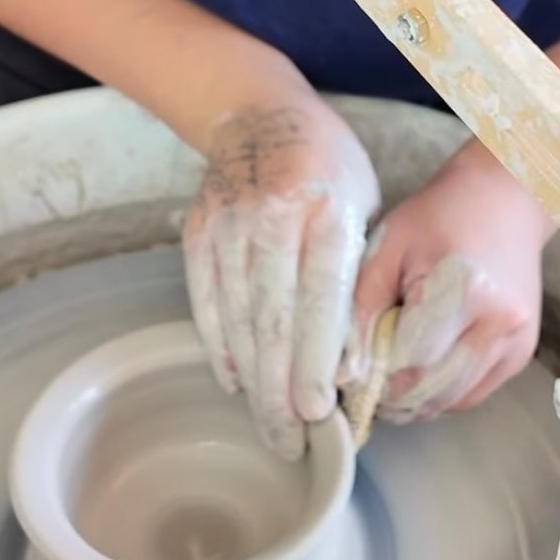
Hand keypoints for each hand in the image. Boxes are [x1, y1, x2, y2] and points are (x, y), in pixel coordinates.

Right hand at [184, 91, 379, 458]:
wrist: (260, 116)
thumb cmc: (329, 169)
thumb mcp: (361, 207)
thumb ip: (356, 276)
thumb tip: (353, 364)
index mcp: (326, 209)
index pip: (319, 298)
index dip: (315, 359)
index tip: (319, 410)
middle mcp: (272, 218)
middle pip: (272, 321)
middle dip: (280, 390)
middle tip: (293, 442)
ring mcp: (227, 227)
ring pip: (237, 321)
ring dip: (254, 382)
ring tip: (272, 427)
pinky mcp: (198, 235)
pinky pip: (207, 305)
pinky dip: (222, 349)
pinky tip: (238, 382)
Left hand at [346, 142, 550, 419]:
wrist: (504, 199)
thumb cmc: (437, 217)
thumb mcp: (388, 248)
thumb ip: (362, 308)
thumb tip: (346, 373)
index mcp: (461, 290)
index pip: (406, 364)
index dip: (372, 380)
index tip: (348, 376)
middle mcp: (497, 323)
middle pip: (432, 393)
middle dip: (391, 398)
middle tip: (364, 385)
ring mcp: (515, 341)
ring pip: (453, 402)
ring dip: (416, 402)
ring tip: (389, 380)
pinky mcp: (521, 352)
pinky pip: (473, 395)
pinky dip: (442, 395)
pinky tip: (422, 374)